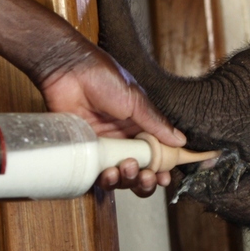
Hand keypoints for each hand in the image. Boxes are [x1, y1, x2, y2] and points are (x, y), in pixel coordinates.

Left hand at [39, 46, 184, 196]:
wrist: (68, 70)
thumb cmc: (103, 77)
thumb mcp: (136, 100)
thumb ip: (156, 123)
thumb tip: (180, 140)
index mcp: (139, 129)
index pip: (154, 157)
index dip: (161, 170)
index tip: (165, 178)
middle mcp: (123, 141)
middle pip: (137, 172)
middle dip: (144, 180)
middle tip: (146, 176)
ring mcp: (103, 148)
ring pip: (118, 177)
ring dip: (126, 180)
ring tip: (126, 169)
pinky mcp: (84, 152)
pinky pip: (95, 175)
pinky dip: (104, 180)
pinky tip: (108, 173)